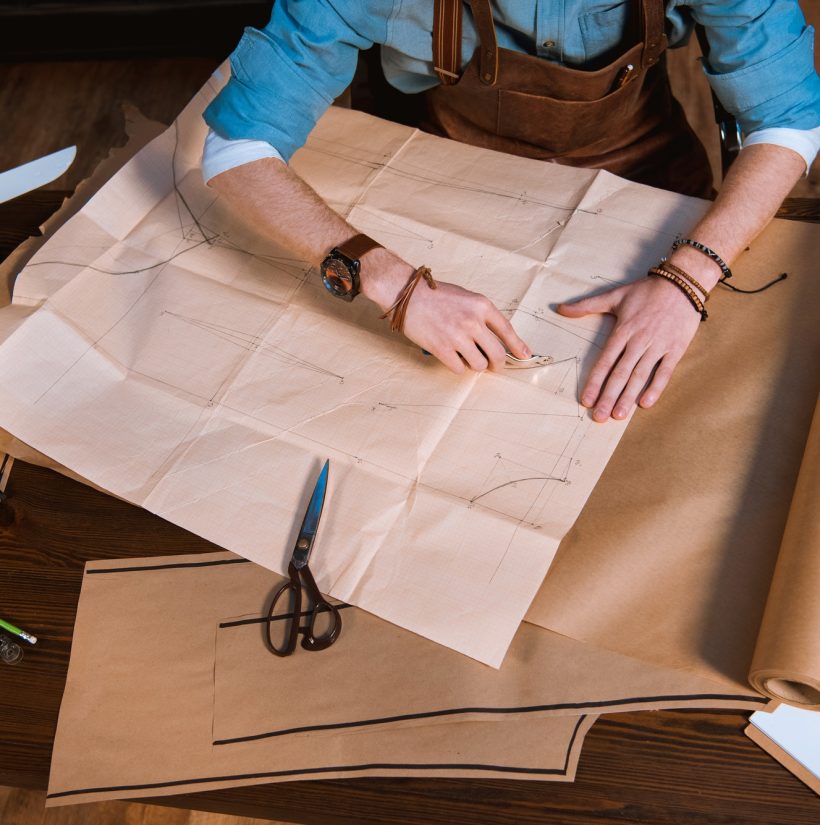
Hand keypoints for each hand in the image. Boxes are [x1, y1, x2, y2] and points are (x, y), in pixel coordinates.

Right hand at [403, 279, 530, 373]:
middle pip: (498, 354)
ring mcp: (458, 337)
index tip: (525, 355)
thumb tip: (492, 337)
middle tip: (494, 366)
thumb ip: (480, 314)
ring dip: (476, 365)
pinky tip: (452, 358)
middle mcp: (473, 322)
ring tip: (467, 358)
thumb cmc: (434, 294)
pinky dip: (458, 367)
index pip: (507, 330)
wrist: (406, 294)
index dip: (518, 346)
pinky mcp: (442, 349)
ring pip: (480, 364)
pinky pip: (459, 369)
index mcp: (482, 306)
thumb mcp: (465, 297)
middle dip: (499, 364)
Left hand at [557, 277, 701, 421]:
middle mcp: (639, 341)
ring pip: (640, 376)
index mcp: (623, 330)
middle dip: (609, 396)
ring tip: (619, 415)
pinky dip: (656, 388)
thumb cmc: (647, 290)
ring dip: (629, 397)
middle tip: (599, 417)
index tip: (586, 400)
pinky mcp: (676, 348)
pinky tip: (646, 403)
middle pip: (620, 374)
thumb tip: (560, 308)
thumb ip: (586, 305)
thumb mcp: (615, 295)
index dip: (595, 382)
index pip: (605, 361)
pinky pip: (665, 371)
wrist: (683, 282)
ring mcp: (658, 345)